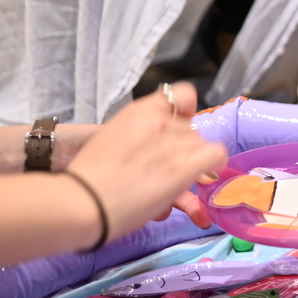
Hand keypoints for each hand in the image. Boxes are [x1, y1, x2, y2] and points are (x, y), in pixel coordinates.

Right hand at [65, 83, 227, 240]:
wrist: (81, 201)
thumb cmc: (88, 178)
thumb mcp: (111, 139)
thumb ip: (140, 136)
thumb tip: (164, 149)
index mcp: (140, 111)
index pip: (181, 95)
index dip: (184, 112)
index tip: (175, 131)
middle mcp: (162, 120)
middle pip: (190, 131)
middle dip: (181, 150)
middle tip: (160, 172)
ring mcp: (175, 142)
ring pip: (200, 146)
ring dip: (189, 165)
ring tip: (165, 185)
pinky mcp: (185, 165)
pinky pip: (217, 155)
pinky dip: (213, 165)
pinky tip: (201, 177)